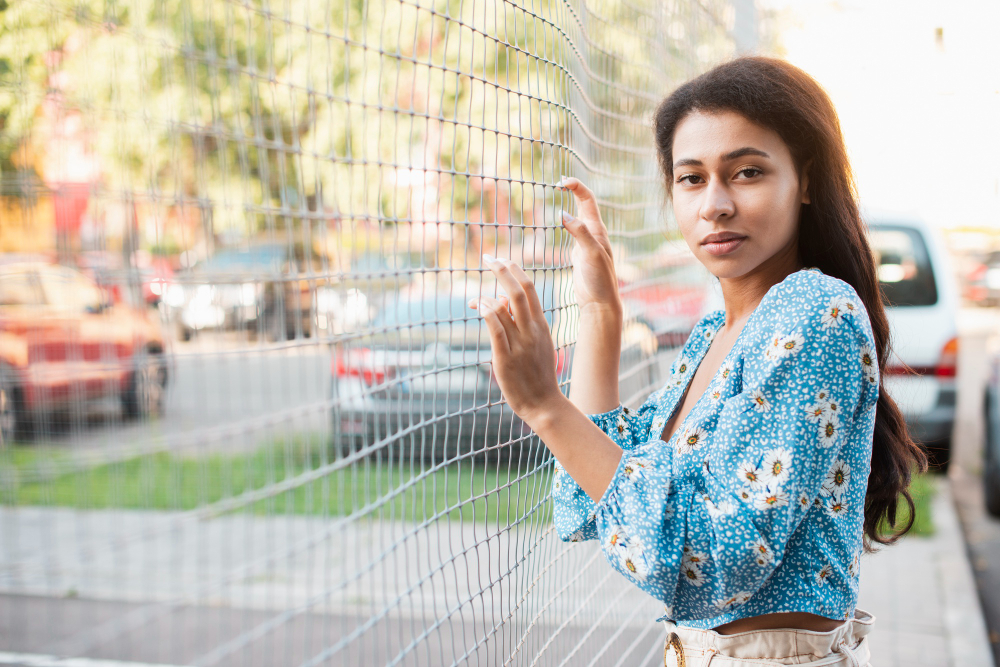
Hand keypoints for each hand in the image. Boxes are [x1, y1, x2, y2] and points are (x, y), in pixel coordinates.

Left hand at [468, 254, 564, 424]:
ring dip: (486, 295)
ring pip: (504, 307)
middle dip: (502, 269)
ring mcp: (520, 344)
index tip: (501, 259)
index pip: (529, 288)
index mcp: (541, 324)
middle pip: (518, 290)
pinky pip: (496, 329)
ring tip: (472, 299)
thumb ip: (521, 322)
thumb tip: (501, 300)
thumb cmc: (538, 374)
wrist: (545, 404)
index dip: (514, 270)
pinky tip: (477, 307)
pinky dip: (486, 312)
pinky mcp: (506, 358)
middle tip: (488, 257)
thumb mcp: (536, 343)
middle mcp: (532, 330)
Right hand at [557, 176, 621, 313]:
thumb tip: (563, 214)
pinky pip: (573, 232)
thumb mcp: (591, 254)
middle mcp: (594, 234)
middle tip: (559, 182)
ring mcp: (586, 243)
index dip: (577, 187)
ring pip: (578, 217)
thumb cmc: (599, 280)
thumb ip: (580, 233)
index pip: (588, 201)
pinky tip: (559, 221)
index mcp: (598, 231)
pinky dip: (566, 222)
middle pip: (585, 205)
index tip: (562, 181)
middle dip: (574, 190)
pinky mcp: (579, 254)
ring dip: (571, 203)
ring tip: (559, 192)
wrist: (600, 302)